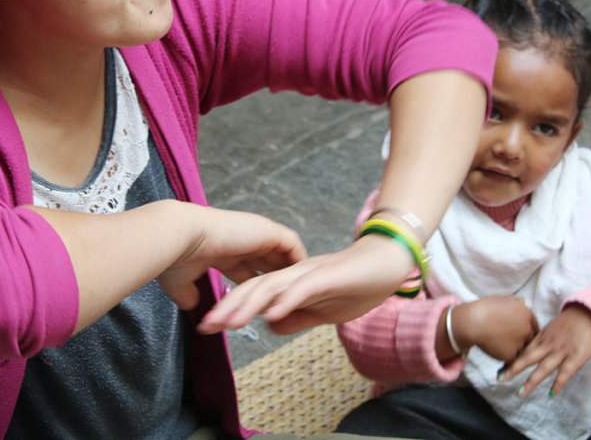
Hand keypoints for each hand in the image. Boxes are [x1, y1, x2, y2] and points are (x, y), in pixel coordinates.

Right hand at [159, 206, 307, 310]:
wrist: (180, 236)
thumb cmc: (176, 257)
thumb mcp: (181, 281)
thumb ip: (188, 294)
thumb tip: (191, 306)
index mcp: (224, 250)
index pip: (247, 269)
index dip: (257, 287)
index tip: (264, 305)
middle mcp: (241, 240)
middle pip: (269, 262)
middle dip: (280, 281)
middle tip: (292, 302)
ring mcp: (255, 233)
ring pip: (283, 253)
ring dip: (293, 270)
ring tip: (303, 291)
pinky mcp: (266, 231)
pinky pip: (292, 246)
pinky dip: (299, 260)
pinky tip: (304, 277)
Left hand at [197, 233, 415, 334]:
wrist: (387, 262)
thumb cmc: (356, 286)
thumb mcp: (321, 311)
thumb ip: (296, 317)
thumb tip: (269, 327)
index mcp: (289, 282)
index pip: (252, 294)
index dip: (228, 309)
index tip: (206, 328)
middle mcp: (294, 273)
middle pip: (253, 287)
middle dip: (227, 307)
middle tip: (203, 327)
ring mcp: (310, 272)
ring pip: (272, 286)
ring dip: (248, 305)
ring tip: (228, 324)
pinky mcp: (328, 275)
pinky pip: (302, 289)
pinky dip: (284, 302)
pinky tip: (270, 315)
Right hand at [451, 296, 538, 361]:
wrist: (472, 321)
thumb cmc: (485, 309)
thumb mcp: (503, 299)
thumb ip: (517, 303)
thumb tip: (523, 303)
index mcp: (527, 315)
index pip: (534, 326)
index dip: (526, 330)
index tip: (518, 332)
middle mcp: (527, 329)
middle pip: (529, 339)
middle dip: (521, 339)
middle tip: (506, 337)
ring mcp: (520, 343)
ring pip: (520, 349)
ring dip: (513, 348)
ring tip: (498, 341)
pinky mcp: (511, 355)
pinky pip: (511, 357)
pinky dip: (504, 354)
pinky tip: (494, 346)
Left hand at [500, 304, 590, 397]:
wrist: (588, 316)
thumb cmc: (567, 324)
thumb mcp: (549, 329)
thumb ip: (537, 339)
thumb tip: (523, 348)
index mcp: (541, 337)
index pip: (522, 351)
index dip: (510, 361)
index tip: (499, 371)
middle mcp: (548, 345)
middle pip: (528, 358)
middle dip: (513, 369)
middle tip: (500, 379)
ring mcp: (561, 352)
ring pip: (543, 368)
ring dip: (531, 381)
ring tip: (520, 393)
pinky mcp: (575, 358)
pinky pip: (565, 373)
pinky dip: (558, 384)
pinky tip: (551, 394)